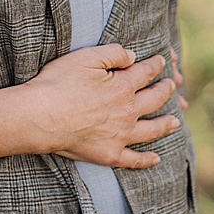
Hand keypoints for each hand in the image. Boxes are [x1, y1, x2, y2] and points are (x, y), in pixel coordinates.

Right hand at [18, 43, 178, 168]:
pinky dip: (147, 160)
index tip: (162, 62)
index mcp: (123, 87)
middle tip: (172, 86)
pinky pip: (134, 159)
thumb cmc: (57, 84)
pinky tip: (155, 158)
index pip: (145, 73)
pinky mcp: (110, 154)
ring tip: (174, 122)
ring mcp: (121, 135)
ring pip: (152, 130)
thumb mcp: (84, 57)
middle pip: (154, 100)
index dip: (155, 65)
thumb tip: (133, 56)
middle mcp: (128, 112)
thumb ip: (112, 53)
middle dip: (165, 91)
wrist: (39, 116)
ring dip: (165, 125)